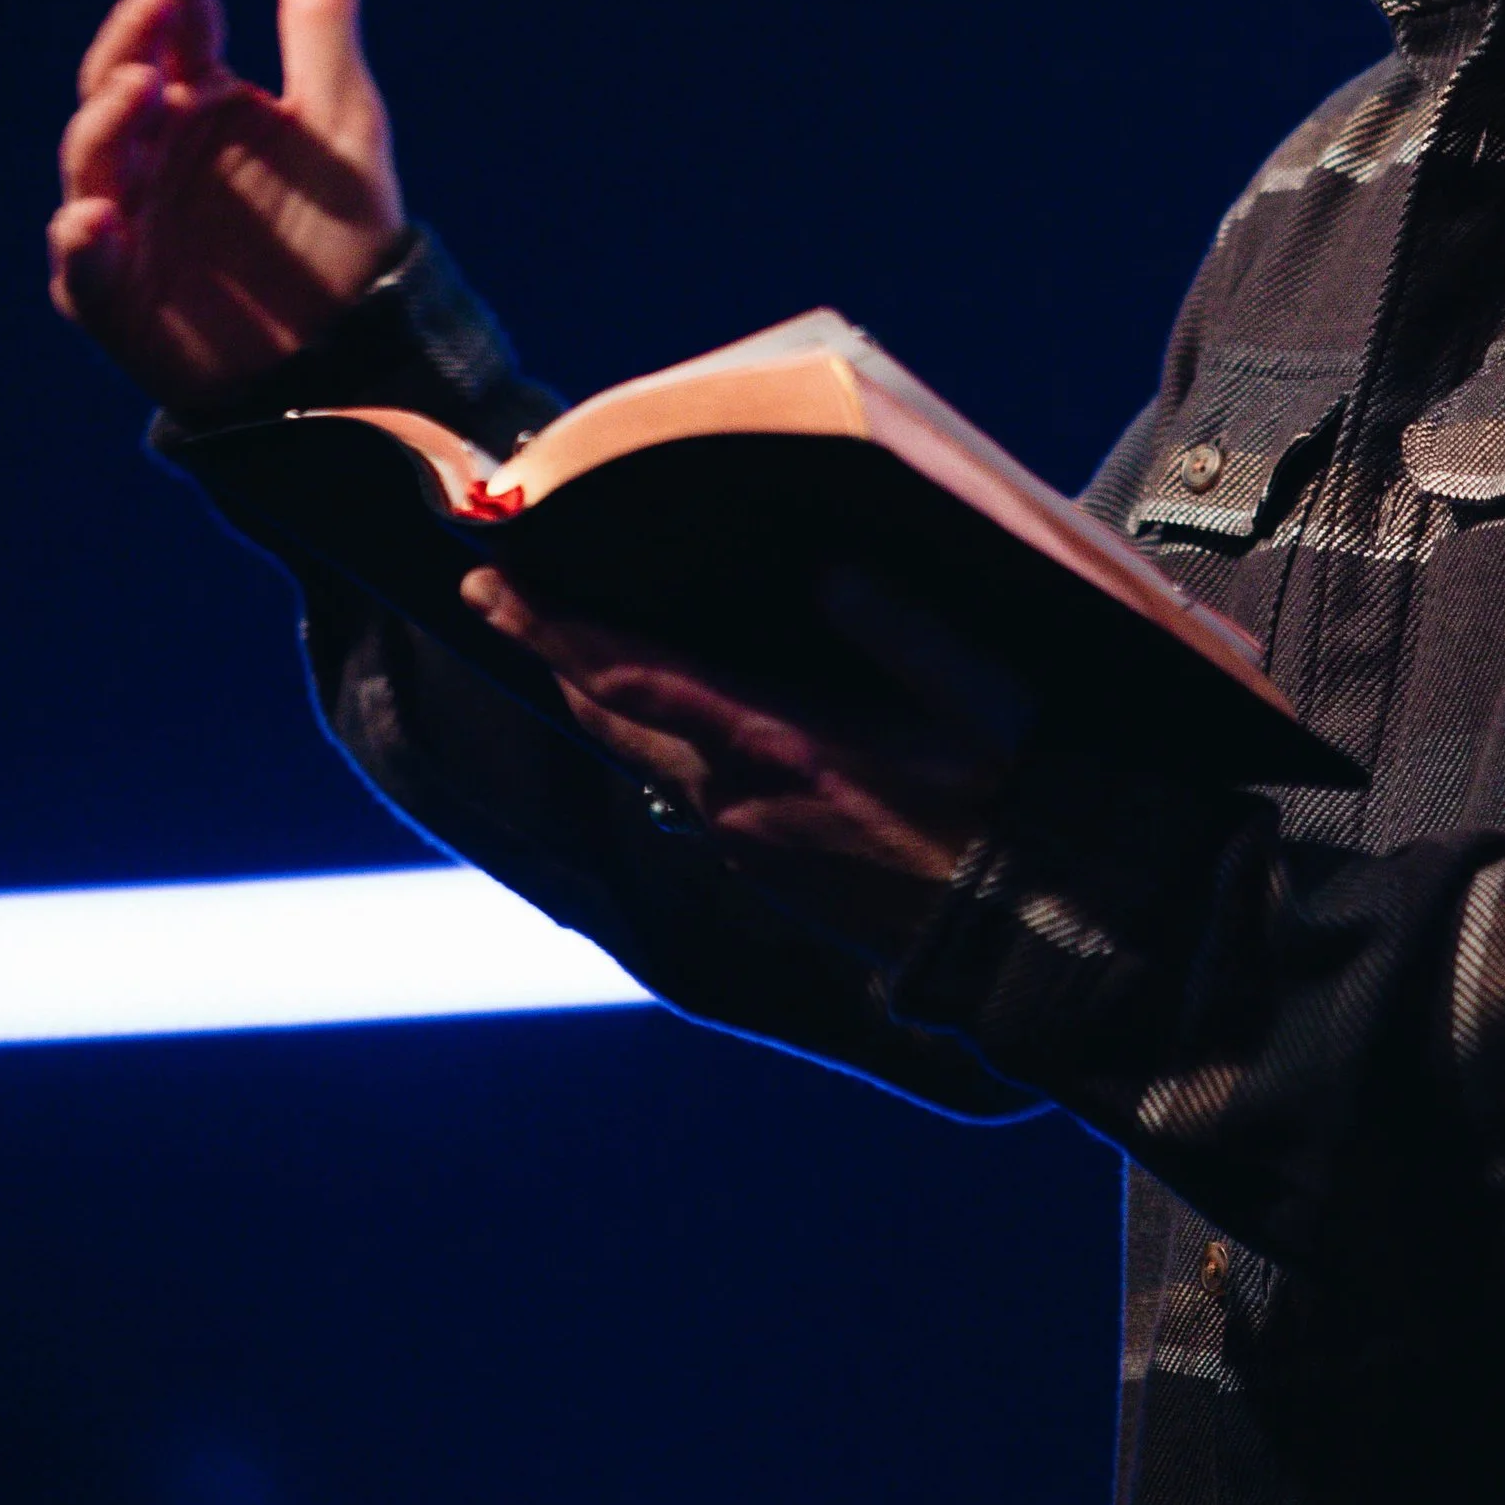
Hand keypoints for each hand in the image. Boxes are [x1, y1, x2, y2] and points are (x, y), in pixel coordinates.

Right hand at [51, 0, 406, 414]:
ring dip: (108, 119)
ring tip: (144, 84)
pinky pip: (82, 265)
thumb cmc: (343, 234)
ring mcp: (126, 218)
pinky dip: (82, 239)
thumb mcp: (345, 129)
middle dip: (131, 39)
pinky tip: (98, 215)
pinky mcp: (114, 294)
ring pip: (92, 158)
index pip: (181, 21)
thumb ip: (325, 40)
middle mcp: (153, 149)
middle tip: (159, 1)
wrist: (349, 348)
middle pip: (118, 79)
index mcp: (204, 99)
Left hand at [459, 568, 1012, 962]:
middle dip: (550, 650)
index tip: (490, 584)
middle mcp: (734, 794)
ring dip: (597, 692)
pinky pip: (681, 785)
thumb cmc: (1004, 804)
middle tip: (498, 594)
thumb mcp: (976, 704)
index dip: (551, 628)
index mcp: (774, 740)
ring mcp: (742, 837)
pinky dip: (651, 733)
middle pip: (608, 714)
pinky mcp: (761, 864)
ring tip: (569, 638)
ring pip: (640, 752)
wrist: (1014, 930)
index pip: (629, 675)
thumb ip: (903, 632)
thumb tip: (832, 574)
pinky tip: (666, 709)